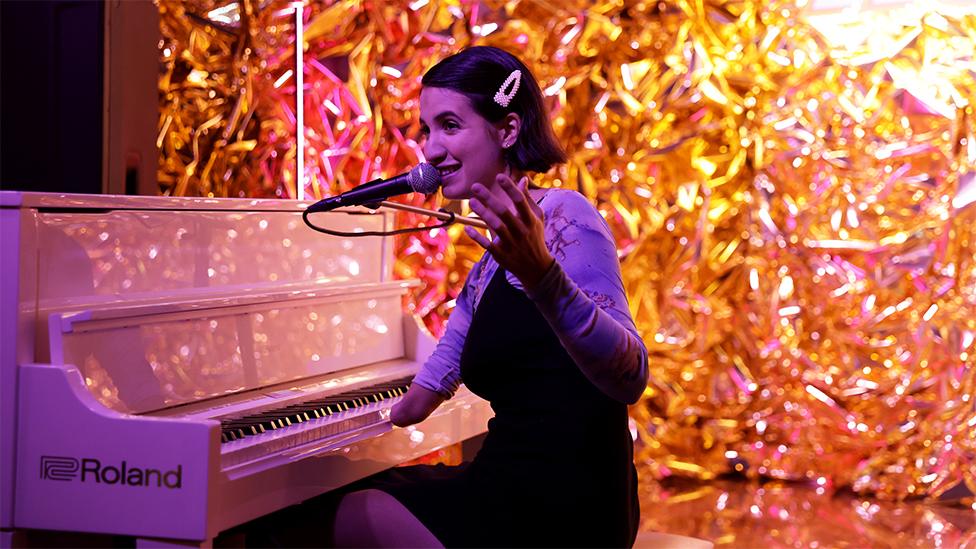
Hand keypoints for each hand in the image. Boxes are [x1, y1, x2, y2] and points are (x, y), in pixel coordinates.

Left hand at [464, 173, 554, 291]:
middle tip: (475, 186)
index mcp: (530, 220)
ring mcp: (511, 244)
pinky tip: (467, 228)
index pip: (520, 201)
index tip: (499, 176)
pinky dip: (477, 237)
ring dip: (483, 214)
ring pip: (496, 227)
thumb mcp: (537, 218)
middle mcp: (521, 231)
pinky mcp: (502, 255)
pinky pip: (487, 245)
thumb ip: (528, 199)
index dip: (510, 188)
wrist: (537, 267)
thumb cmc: (535, 237)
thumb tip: (522, 179)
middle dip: (489, 198)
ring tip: (472, 202)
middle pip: (504, 212)